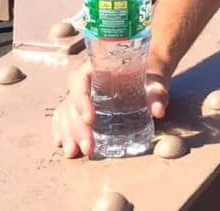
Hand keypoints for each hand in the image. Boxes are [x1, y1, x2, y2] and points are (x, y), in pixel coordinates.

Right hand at [51, 61, 170, 157]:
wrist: (147, 71)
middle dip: (77, 126)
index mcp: (97, 67)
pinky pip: (64, 116)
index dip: (82, 101)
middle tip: (88, 148)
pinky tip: (61, 144)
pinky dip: (61, 130)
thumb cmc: (149, 72)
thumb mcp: (155, 78)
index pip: (81, 81)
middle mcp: (85, 80)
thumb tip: (158, 110)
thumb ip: (157, 91)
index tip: (91, 120)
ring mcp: (81, 95)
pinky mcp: (82, 107)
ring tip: (73, 152)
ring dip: (67, 132)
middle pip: (72, 101)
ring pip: (66, 111)